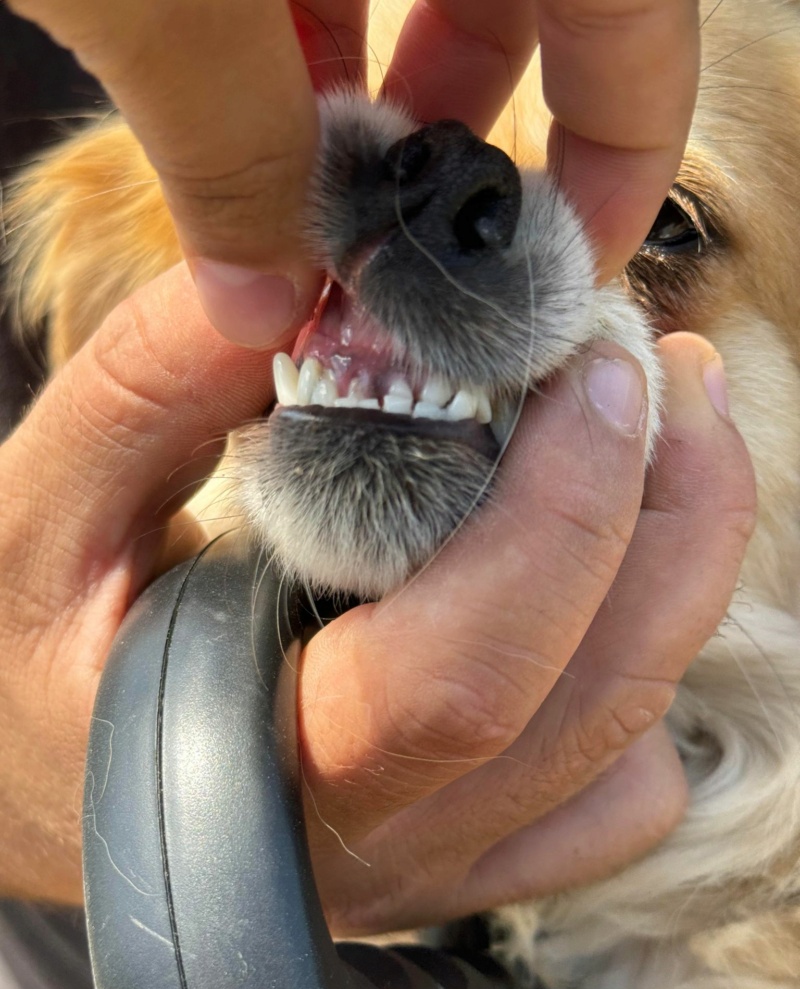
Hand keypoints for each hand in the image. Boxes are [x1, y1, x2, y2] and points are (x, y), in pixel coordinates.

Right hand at [0, 261, 752, 912]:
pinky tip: (591, 588)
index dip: (561, 513)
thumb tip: (298, 277)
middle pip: (596, 702)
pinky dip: (640, 679)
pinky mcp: (464, 864)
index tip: (589, 365)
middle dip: (670, 517)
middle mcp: (374, 846)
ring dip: (676, 578)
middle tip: (664, 370)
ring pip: (632, 747)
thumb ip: (151, 391)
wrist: (32, 775)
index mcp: (255, 770)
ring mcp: (435, 870)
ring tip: (655, 440)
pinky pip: (617, 798)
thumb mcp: (44, 512)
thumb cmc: (22, 659)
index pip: (464, 674)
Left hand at [7, 0, 697, 341]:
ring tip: (311, 197)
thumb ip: (226, 156)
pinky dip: (290, 31)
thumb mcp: (161, 1)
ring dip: (366, 94)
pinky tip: (238, 105)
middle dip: (466, 134)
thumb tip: (255, 306)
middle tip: (409, 247)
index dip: (627, 147)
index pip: (638, 10)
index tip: (574, 257)